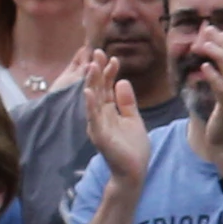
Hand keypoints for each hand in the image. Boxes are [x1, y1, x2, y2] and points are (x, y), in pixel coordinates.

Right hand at [76, 47, 153, 191]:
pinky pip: (93, 118)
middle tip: (97, 52)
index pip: (106, 87)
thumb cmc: (132, 148)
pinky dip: (90, 105)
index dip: (108, 73)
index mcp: (108, 111)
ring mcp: (98, 126)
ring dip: (92, 83)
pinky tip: (88, 92)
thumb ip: (127, 102)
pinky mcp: (100, 136)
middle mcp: (100, 116)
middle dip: (97, 71)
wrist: (134, 172)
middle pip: (97, 89)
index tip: (112, 57)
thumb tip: (122, 81)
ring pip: (93, 100)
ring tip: (92, 66)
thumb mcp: (133, 119)